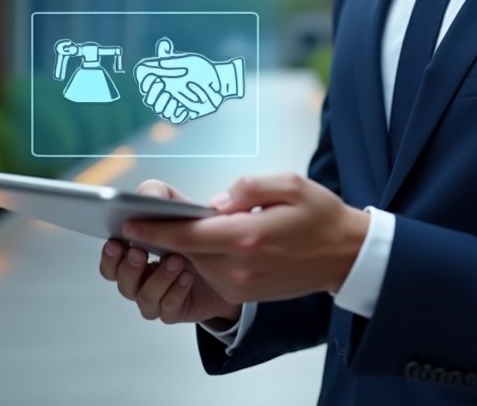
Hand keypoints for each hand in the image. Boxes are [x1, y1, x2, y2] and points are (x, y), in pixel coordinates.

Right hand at [98, 180, 240, 325]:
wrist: (226, 258)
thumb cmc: (194, 230)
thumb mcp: (177, 205)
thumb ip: (158, 194)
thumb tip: (144, 196)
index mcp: (135, 251)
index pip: (111, 259)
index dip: (109, 254)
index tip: (115, 242)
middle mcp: (141, 277)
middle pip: (121, 281)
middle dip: (128, 267)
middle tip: (139, 252)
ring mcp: (156, 296)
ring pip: (144, 297)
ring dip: (158, 278)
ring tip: (176, 261)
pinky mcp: (175, 309)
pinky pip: (168, 307)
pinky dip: (176, 291)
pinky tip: (187, 276)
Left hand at [121, 173, 369, 303]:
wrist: (346, 255)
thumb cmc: (320, 215)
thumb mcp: (289, 183)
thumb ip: (247, 187)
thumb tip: (215, 202)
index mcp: (247, 237)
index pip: (188, 234)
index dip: (155, 228)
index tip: (129, 222)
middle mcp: (240, 267)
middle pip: (186, 250)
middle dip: (165, 234)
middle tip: (146, 215)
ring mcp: (242, 285)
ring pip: (196, 263)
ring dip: (185, 245)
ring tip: (177, 224)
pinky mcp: (246, 293)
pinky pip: (212, 273)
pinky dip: (203, 256)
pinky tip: (208, 239)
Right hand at [134, 52, 223, 122]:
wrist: (218, 80)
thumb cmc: (201, 68)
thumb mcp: (187, 60)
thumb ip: (173, 56)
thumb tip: (163, 44)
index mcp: (163, 80)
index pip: (145, 85)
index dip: (145, 83)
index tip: (152, 77)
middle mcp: (166, 93)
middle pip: (150, 100)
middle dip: (153, 94)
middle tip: (161, 84)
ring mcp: (174, 104)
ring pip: (161, 110)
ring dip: (164, 105)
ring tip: (172, 97)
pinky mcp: (185, 113)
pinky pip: (175, 119)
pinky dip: (177, 114)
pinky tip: (183, 108)